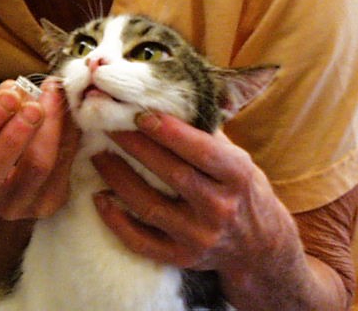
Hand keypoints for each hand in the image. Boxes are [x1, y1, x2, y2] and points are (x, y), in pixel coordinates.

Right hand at [0, 79, 79, 220]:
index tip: (8, 94)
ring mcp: (10, 206)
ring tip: (52, 101)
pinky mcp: (43, 206)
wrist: (7, 186)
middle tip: (33, 106)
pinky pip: (61, 170)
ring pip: (33, 170)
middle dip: (13, 136)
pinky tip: (69, 114)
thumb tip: (21, 89)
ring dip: (48, 132)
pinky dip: (68, 137)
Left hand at [91, 112, 311, 305]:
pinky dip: (117, 221)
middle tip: (107, 124)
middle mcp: (220, 208)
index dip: (169, 131)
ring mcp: (200, 237)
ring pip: (151, 206)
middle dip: (136, 147)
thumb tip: (166, 99)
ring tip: (97, 155)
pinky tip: (100, 199)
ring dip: (119, 178)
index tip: (140, 113)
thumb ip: (205, 133)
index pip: (201, 150)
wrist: (260, 247)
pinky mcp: (182, 258)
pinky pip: (142, 242)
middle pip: (171, 174)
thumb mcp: (237, 158)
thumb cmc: (241, 189)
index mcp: (237, 176)